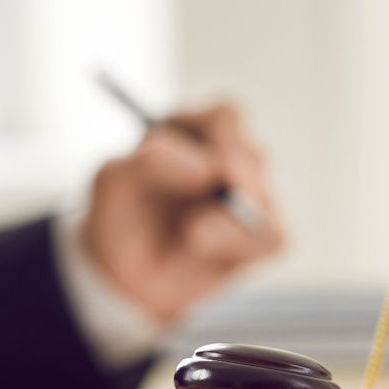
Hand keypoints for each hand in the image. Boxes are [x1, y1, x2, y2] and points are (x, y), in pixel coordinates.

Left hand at [80, 101, 284, 322]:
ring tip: (192, 234)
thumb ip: (150, 162)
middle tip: (223, 189)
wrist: (122, 271)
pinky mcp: (259, 239)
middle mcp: (230, 160)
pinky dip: (241, 242)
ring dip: (234, 216)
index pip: (225, 118)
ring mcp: (249, 199)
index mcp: (196, 132)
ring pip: (265, 198)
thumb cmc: (120, 213)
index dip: (223, 135)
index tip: (212, 161)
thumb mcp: (114, 181)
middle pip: (253, 154)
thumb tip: (206, 167)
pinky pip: (275, 237)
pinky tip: (203, 248)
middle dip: (236, 174)